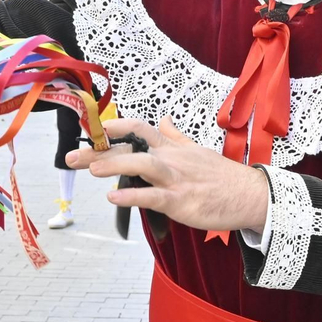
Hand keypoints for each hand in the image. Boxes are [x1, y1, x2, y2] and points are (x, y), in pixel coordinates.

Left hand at [65, 116, 269, 233]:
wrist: (250, 196)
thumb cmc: (222, 176)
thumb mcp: (197, 150)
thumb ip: (176, 136)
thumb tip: (163, 120)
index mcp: (172, 148)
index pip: (139, 129)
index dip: (115, 127)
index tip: (92, 129)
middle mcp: (171, 159)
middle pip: (131, 148)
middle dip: (99, 151)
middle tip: (70, 157)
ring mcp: (176, 180)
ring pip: (143, 166)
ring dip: (115, 166)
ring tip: (92, 169)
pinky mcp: (181, 201)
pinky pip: (153, 197)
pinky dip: (132, 197)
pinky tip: (113, 198)